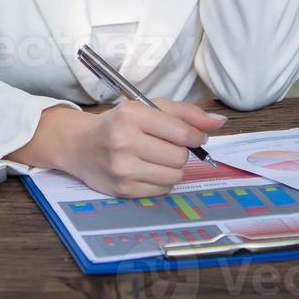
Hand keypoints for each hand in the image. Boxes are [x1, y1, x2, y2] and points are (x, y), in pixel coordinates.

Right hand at [66, 99, 227, 198]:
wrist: (79, 145)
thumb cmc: (118, 124)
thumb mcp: (147, 108)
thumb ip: (186, 113)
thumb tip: (219, 123)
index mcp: (132, 115)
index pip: (182, 132)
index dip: (196, 136)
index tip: (196, 136)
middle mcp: (124, 141)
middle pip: (180, 157)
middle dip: (181, 152)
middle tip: (167, 146)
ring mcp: (122, 169)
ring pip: (174, 175)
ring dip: (173, 168)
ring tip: (157, 158)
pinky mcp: (123, 190)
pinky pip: (162, 190)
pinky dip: (162, 180)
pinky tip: (147, 169)